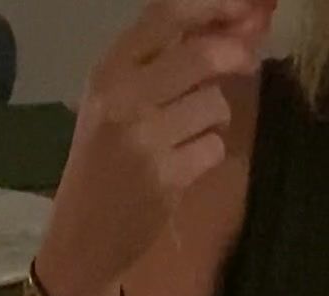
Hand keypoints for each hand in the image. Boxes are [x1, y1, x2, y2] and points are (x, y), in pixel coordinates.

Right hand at [37, 0, 276, 295]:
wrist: (81, 238)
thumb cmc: (102, 164)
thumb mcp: (115, 101)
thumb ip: (163, 61)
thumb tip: (233, 25)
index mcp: (108, 70)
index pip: (167, 14)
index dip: (215, 4)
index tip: (245, 5)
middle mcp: (123, 97)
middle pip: (201, 55)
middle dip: (234, 54)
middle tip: (247, 59)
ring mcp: (145, 139)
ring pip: (214, 104)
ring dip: (213, 117)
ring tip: (186, 136)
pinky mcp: (166, 177)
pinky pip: (213, 147)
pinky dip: (206, 155)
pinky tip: (182, 167)